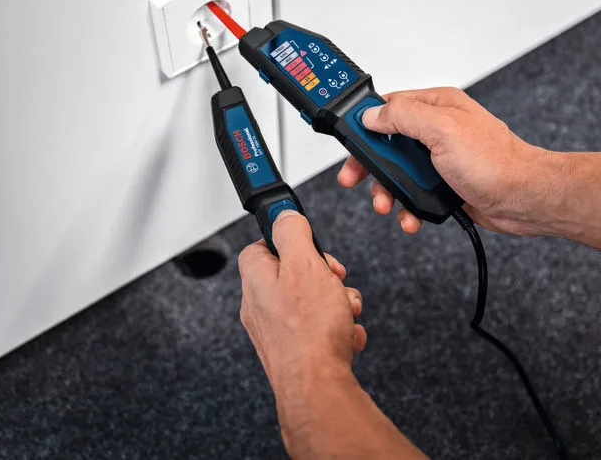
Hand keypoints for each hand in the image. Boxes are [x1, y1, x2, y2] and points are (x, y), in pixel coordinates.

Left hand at [238, 210, 366, 394]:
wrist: (316, 386)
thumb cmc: (309, 330)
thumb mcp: (305, 264)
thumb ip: (293, 233)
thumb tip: (284, 214)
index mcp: (256, 278)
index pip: (264, 244)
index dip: (292, 241)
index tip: (312, 245)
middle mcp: (260, 304)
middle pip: (296, 274)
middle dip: (326, 277)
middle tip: (336, 283)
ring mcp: (276, 330)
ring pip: (313, 302)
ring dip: (337, 304)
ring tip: (343, 314)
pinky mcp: (293, 351)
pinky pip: (320, 329)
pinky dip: (337, 330)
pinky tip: (343, 337)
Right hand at [337, 87, 549, 235]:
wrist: (524, 200)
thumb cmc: (495, 163)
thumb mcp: (443, 129)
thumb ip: (404, 117)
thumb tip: (372, 115)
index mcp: (437, 106)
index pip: (388, 107)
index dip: (365, 124)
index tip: (349, 141)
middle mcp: (438, 129)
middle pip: (387, 144)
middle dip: (371, 166)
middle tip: (353, 179)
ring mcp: (441, 158)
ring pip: (399, 173)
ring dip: (388, 191)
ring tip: (387, 206)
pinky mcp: (445, 184)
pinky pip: (415, 194)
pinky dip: (408, 207)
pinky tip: (411, 217)